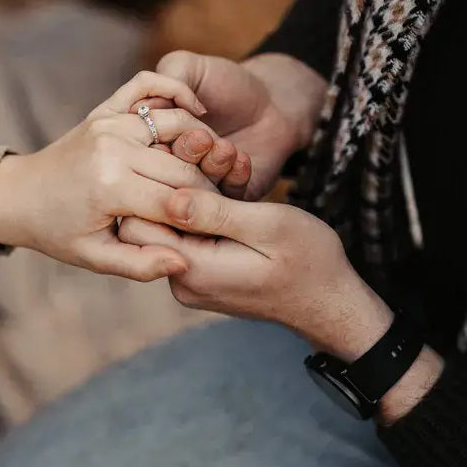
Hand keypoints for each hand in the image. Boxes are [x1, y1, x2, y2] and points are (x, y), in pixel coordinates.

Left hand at [0, 71, 230, 281]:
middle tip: (222, 203)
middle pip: (184, 164)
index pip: (178, 200)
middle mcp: (113, 148)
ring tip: (214, 167)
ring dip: (203, 144)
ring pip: (177, 124)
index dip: (204, 216)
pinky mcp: (107, 109)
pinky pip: (149, 84)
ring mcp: (109, 123)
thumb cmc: (59, 232)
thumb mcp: (96, 258)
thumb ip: (140, 264)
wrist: (20, 196)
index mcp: (110, 188)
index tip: (217, 226)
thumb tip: (183, 263)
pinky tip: (198, 113)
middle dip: (209, 186)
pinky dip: (177, 91)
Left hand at [119, 188, 393, 359]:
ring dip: (190, 203)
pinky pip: (186, 242)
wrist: (328, 302)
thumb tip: (168, 197)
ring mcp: (189, 284)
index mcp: (193, 270)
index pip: (138, 224)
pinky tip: (227, 203)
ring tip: (226, 184)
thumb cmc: (309, 261)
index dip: (156, 186)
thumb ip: (216, 213)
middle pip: (148, 226)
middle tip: (211, 167)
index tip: (191, 164)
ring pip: (167, 232)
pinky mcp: (200, 279)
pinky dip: (201, 219)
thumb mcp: (268, 226)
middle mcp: (182, 282)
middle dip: (173, 191)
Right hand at [156, 51, 327, 199]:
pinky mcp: (227, 202)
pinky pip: (226, 200)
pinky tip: (241, 159)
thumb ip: (162, 80)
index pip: (140, 151)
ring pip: (196, 192)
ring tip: (225, 147)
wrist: (271, 101)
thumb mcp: (187, 67)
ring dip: (211, 168)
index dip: (156, 141)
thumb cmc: (224, 82)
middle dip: (184, 156)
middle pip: (164, 176)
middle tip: (203, 138)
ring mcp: (197, 189)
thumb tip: (141, 109)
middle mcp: (168, 170)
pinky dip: (234, 178)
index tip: (177, 124)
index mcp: (149, 141)